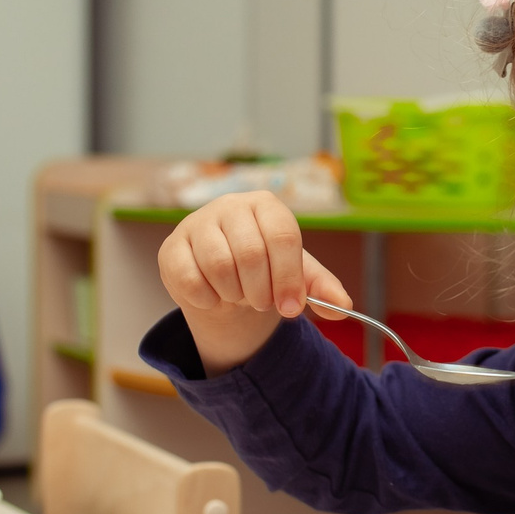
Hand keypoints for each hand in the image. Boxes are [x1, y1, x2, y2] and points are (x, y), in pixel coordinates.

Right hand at [157, 191, 351, 373]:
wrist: (221, 280)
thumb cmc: (264, 270)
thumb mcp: (296, 277)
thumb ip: (321, 288)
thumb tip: (343, 306)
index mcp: (266, 205)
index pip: (282, 236)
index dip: (289, 278)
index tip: (291, 309)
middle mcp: (230, 205)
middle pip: (251, 254)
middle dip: (261, 291)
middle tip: (261, 303)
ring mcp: (196, 223)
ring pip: (219, 267)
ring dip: (234, 295)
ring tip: (238, 295)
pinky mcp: (171, 247)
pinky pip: (190, 280)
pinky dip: (207, 299)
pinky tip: (213, 296)